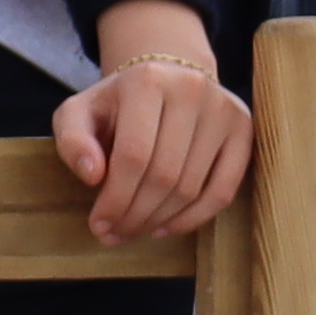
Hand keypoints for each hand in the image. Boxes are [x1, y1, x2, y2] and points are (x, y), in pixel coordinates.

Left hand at [53, 1, 252, 247]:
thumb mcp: (78, 114)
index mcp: (147, 81)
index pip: (133, 155)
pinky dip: (194, 218)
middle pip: (164, 175)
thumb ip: (73, 141)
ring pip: (192, 187)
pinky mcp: (243, 128)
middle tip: (115, 235)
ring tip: (134, 232)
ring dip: (159, 221)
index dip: (115, 199)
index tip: (98, 225)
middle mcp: (191, 89)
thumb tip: (92, 177)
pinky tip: (166, 228)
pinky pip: (224, 189)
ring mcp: (223, 109)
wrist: (165, 79)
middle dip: (135, 215)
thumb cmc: (116, 104)